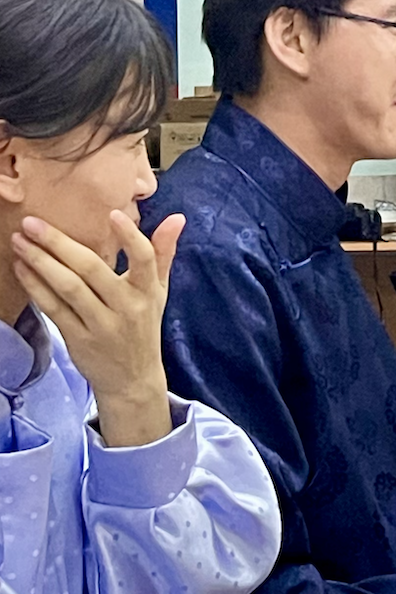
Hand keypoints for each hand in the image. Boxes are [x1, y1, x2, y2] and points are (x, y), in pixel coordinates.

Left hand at [10, 210, 184, 447]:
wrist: (132, 379)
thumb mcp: (159, 291)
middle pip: (93, 270)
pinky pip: (54, 309)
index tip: (112, 214)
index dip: (130, 237)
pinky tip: (22, 268)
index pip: (144, 260)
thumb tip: (177, 218)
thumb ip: (164, 253)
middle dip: (60, 244)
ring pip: (69, 288)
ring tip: (19, 241)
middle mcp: (126, 307)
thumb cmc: (144, 326)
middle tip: (32, 222)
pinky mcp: (78, 339)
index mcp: (148, 291)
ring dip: (41, 262)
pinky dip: (36, 287)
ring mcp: (100, 324)